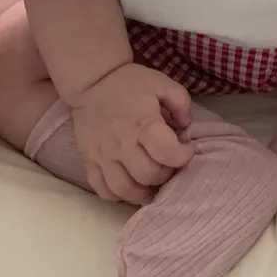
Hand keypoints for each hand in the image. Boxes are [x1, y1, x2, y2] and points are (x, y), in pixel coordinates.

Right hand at [70, 63, 194, 203]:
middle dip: (166, 175)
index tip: (186, 149)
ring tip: (152, 180)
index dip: (183, 156)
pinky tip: (130, 185)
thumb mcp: (162, 83)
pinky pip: (102, 190)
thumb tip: (187, 128)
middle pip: (148, 176)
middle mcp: (122, 143)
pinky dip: (118, 195)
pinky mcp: (89, 161)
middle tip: (169, 164)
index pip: (167, 153)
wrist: (93, 81)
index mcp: (143, 123)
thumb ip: (181, 103)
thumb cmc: (131, 83)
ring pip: (125, 189)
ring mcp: (103, 155)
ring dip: (143, 191)